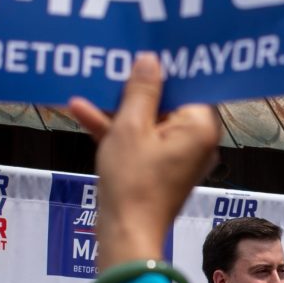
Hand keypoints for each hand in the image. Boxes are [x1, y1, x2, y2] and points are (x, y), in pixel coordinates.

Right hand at [69, 53, 220, 268]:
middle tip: (120, 61)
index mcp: (201, 127)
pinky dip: (119, 130)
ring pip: (153, 121)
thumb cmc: (133, 180)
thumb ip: (141, 91)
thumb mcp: (130, 127)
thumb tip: (151, 60)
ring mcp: (181, 156)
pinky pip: (144, 141)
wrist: (127, 232)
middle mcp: (199, 141)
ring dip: (122, 107)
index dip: (171, 68)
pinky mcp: (163, 169)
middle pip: (172, 103)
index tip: (151, 50)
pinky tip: (82, 110)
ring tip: (95, 82)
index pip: (193, 86)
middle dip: (142, 85)